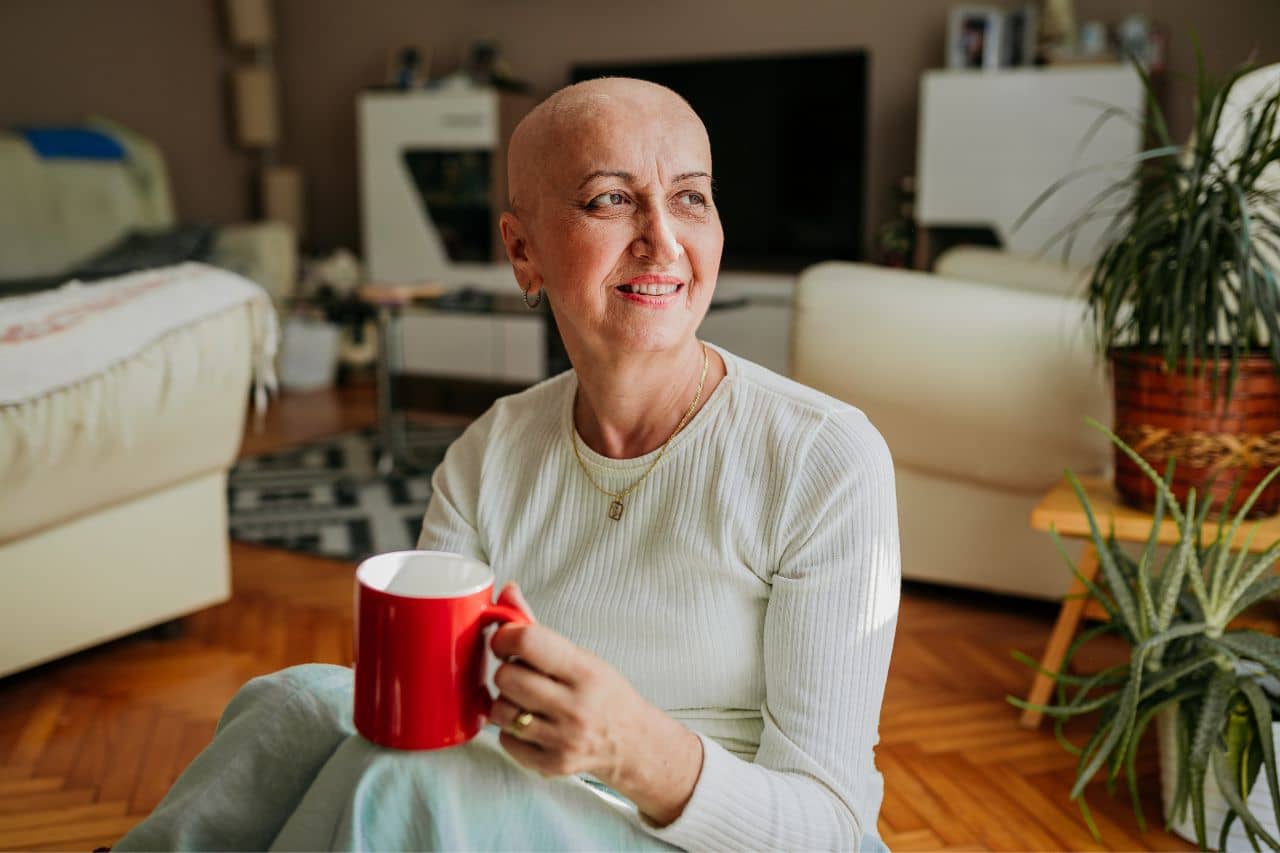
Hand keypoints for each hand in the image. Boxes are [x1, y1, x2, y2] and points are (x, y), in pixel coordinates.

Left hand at [486, 583, 702, 824]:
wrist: (632, 743)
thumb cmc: (603, 693)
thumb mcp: (581, 656)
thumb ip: (537, 627)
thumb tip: (506, 591)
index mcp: (585, 672)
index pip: (527, 642)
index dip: (505, 637)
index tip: (506, 641)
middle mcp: (575, 707)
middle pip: (506, 677)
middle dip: (507, 671)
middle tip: (522, 673)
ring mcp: (562, 740)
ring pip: (500, 710)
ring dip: (507, 702)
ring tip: (527, 700)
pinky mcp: (550, 765)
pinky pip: (505, 740)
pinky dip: (511, 730)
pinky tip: (532, 723)